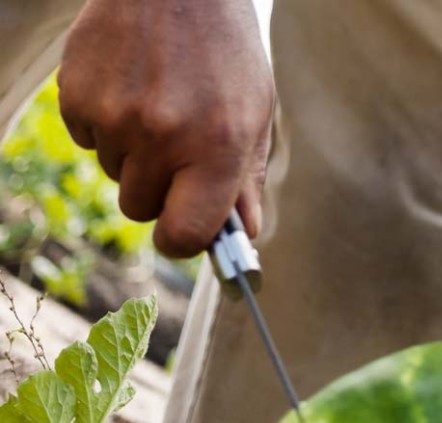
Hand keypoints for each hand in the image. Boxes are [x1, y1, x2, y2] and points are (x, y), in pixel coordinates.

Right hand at [57, 0, 273, 257]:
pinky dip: (105, 124)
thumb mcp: (254, 114)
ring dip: (132, 154)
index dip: (182, 241)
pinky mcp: (77, 96)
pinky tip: (130, 88)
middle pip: (141, 208)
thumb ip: (245, 180)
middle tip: (178, 148)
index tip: (184, 233)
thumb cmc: (225, 52)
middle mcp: (164, 136)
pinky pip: (87, 140)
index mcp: (218, 147)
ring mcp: (116, 116)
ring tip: (157, 104)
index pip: (185, 235)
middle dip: (158, 190)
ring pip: (114, 174)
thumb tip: (244, 236)